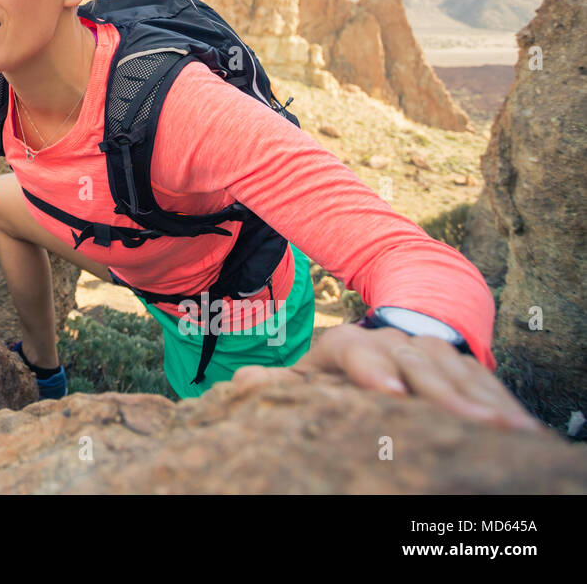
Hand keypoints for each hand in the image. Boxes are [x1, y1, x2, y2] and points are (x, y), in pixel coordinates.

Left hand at [230, 323, 544, 432]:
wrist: (388, 328)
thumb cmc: (339, 369)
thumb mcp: (308, 373)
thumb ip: (278, 383)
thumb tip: (237, 385)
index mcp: (350, 345)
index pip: (360, 352)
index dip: (375, 371)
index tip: (390, 394)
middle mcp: (393, 342)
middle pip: (416, 364)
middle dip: (440, 393)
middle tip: (465, 420)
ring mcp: (430, 350)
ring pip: (455, 372)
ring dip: (479, 400)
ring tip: (502, 428)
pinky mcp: (462, 365)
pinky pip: (483, 382)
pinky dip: (500, 403)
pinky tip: (520, 429)